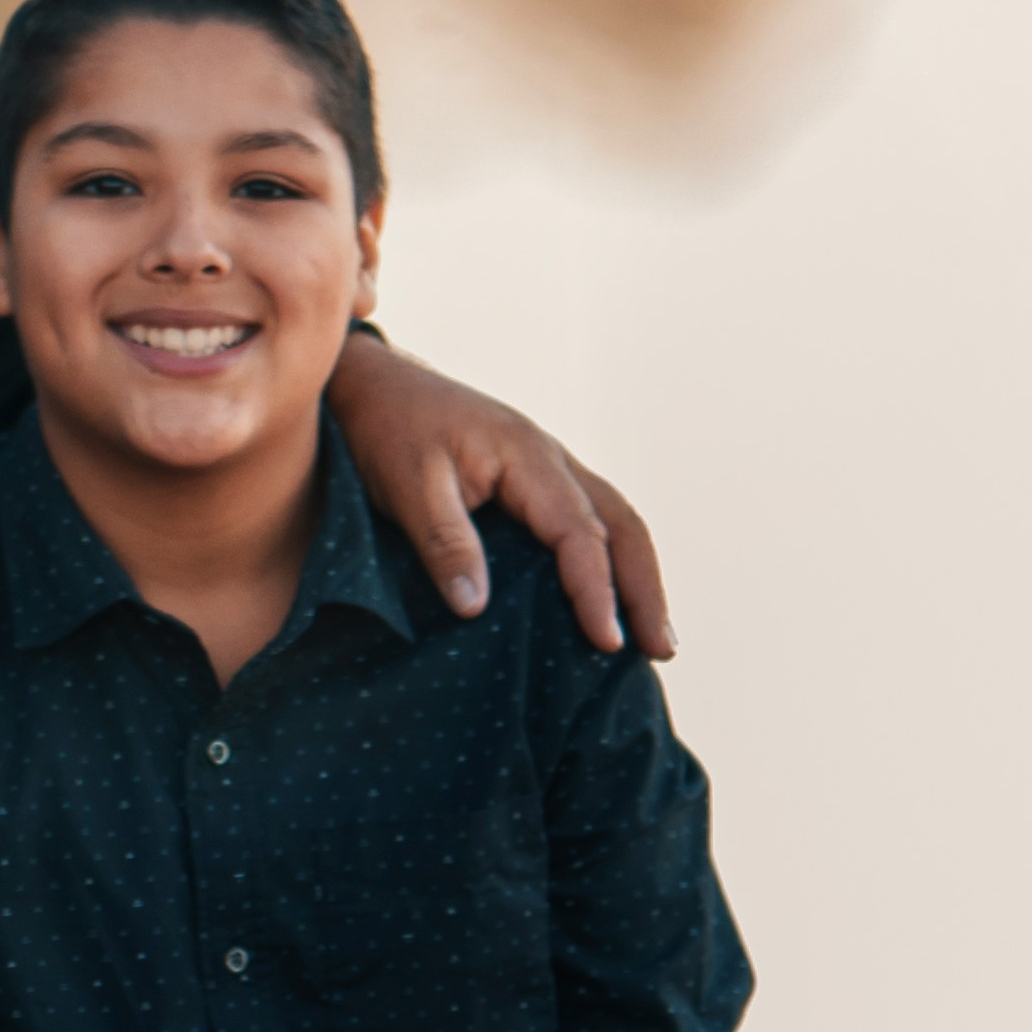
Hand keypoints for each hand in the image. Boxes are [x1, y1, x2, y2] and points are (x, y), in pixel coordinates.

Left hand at [326, 339, 673, 658]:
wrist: (372, 382)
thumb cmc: (385, 428)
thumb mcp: (406, 486)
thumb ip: (443, 542)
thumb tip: (476, 607)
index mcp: (527, 455)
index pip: (578, 532)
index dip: (596, 590)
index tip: (607, 641)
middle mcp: (550, 458)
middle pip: (621, 524)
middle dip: (644, 588)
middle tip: (660, 649)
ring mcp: (546, 467)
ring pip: (614, 520)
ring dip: (638, 576)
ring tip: (654, 636)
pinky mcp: (532, 479)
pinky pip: (587, 520)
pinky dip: (610, 559)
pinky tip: (611, 597)